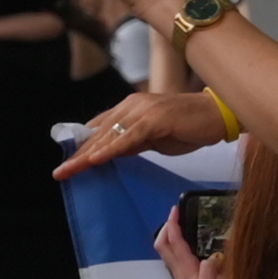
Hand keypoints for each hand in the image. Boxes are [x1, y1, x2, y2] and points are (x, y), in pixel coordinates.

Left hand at [58, 81, 225, 177]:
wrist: (218, 115)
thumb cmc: (190, 127)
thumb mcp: (154, 138)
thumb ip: (133, 142)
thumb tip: (111, 153)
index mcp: (131, 108)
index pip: (100, 128)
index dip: (83, 146)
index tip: (68, 164)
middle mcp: (132, 105)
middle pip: (99, 132)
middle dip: (79, 153)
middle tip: (60, 173)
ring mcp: (143, 110)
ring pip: (109, 134)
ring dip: (88, 154)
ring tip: (71, 170)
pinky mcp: (155, 119)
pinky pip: (128, 137)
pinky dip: (111, 149)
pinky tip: (96, 160)